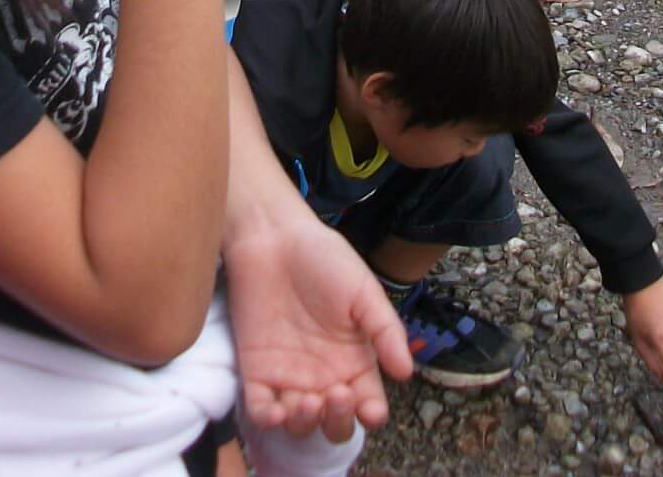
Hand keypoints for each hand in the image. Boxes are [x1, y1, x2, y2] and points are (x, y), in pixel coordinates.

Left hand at [226, 209, 413, 441]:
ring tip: (307, 399)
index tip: (370, 410)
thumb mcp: (364, 291)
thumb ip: (386, 331)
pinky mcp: (256, 371)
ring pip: (299, 424)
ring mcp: (289, 376)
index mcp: (354, 361)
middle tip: (336, 396)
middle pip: (334, 422)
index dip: (371, 415)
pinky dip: (268, 419)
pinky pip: (261, 410)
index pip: (367, 403)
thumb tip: (406, 372)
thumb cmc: (324, 259)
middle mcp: (324, 376)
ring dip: (305, 423)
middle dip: (338, 422)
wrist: (274, 237)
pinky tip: (276, 409)